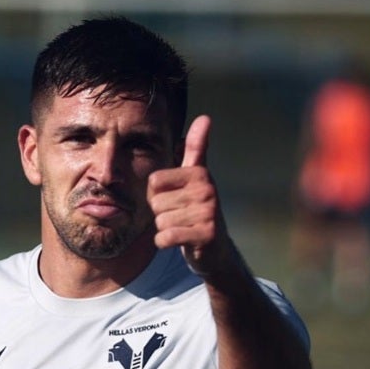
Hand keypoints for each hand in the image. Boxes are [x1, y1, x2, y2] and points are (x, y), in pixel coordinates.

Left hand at [148, 115, 228, 276]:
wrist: (215, 250)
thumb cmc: (198, 211)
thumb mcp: (196, 178)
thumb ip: (196, 149)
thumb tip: (205, 117)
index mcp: (199, 174)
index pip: (154, 182)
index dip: (157, 196)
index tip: (175, 200)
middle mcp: (206, 190)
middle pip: (155, 203)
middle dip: (162, 215)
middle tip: (181, 218)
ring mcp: (208, 213)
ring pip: (160, 222)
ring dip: (166, 229)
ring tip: (184, 229)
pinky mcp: (206, 235)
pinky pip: (165, 237)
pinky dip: (166, 243)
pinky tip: (181, 241)